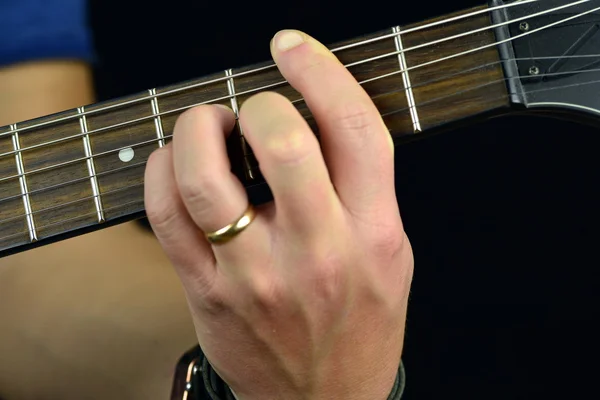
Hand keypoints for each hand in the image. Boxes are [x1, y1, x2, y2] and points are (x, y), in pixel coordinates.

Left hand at [144, 30, 413, 399]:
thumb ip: (364, 187)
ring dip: (199, 128)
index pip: (354, 130)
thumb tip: (317, 118)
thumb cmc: (359, 324)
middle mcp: (318, 253)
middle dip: (260, 102)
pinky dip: (162, 170)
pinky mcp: (208, 291)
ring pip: (205, 175)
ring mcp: (256, 275)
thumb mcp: (391, 253)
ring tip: (210, 127)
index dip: (321, 73)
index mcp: (374, 235)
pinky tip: (178, 164)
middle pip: (280, 141)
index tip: (294, 49)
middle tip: (256, 108)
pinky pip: (165, 214)